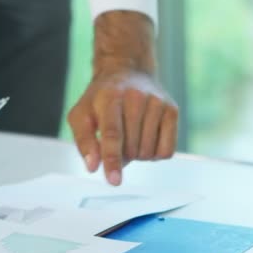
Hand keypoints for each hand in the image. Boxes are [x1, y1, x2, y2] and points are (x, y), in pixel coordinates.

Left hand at [68, 69, 177, 185]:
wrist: (127, 72)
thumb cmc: (100, 100)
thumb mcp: (81, 115)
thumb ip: (84, 141)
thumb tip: (93, 166)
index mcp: (110, 97)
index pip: (113, 134)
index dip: (112, 160)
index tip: (114, 181)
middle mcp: (136, 97)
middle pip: (131, 149)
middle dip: (121, 155)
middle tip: (115, 139)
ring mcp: (157, 102)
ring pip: (148, 153)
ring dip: (137, 154)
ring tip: (130, 134)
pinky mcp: (172, 110)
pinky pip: (166, 151)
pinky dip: (154, 154)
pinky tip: (145, 137)